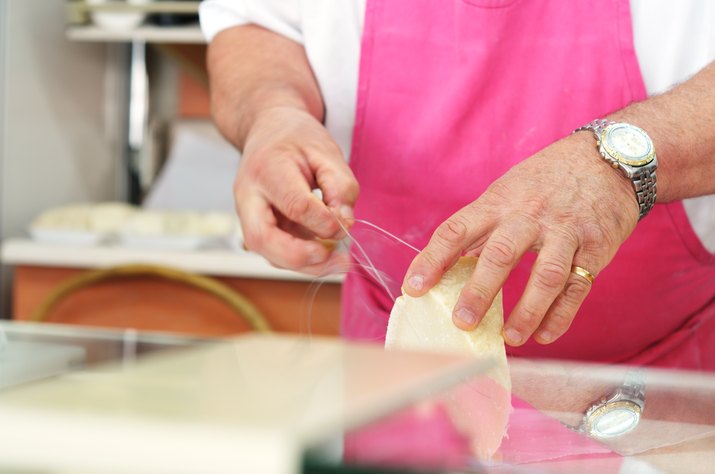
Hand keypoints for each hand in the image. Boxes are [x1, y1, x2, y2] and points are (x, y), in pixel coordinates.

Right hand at [235, 106, 358, 273]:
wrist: (267, 129)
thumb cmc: (297, 138)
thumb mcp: (327, 151)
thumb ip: (340, 186)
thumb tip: (344, 224)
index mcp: (267, 169)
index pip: (295, 205)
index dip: (324, 221)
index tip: (345, 222)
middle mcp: (249, 196)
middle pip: (263, 240)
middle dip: (303, 258)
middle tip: (339, 260)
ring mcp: (249, 215)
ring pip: (269, 254)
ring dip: (306, 265)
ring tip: (339, 262)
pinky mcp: (258, 228)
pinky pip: (277, 254)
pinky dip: (303, 261)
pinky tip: (326, 255)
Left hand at [403, 132, 637, 345]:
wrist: (608, 159)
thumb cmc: (545, 181)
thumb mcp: (507, 192)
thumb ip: (481, 227)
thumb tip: (447, 266)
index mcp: (498, 203)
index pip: (456, 231)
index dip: (432, 260)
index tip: (413, 288)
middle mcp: (528, 216)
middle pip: (500, 255)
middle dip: (479, 291)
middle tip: (462, 322)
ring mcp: (564, 232)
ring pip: (544, 275)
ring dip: (526, 311)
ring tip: (509, 337)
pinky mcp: (595, 247)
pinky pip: (577, 286)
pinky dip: (561, 314)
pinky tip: (544, 336)